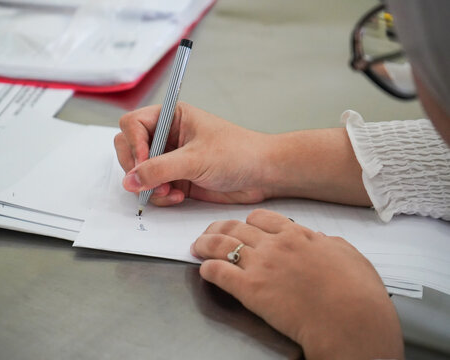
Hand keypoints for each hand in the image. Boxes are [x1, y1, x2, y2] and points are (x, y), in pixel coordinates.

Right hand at [115, 102, 370, 207]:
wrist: (263, 175)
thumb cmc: (239, 153)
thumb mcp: (196, 158)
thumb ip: (160, 169)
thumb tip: (131, 180)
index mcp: (171, 117)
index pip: (132, 124)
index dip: (133, 143)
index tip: (143, 162)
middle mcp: (167, 136)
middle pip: (129, 148)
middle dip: (136, 168)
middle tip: (148, 181)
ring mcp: (170, 159)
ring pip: (139, 172)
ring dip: (149, 185)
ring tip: (168, 192)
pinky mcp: (176, 179)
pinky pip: (153, 188)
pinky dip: (160, 196)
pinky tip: (178, 197)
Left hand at [191, 209, 403, 359]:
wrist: (350, 321)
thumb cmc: (357, 293)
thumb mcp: (349, 256)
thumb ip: (330, 244)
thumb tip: (321, 240)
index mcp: (297, 235)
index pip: (261, 218)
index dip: (247, 222)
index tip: (242, 227)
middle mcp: (275, 245)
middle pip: (236, 228)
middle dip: (219, 229)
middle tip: (210, 234)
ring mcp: (260, 265)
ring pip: (221, 245)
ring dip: (205, 244)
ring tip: (197, 247)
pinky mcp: (249, 289)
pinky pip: (219, 272)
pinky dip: (207, 268)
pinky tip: (202, 269)